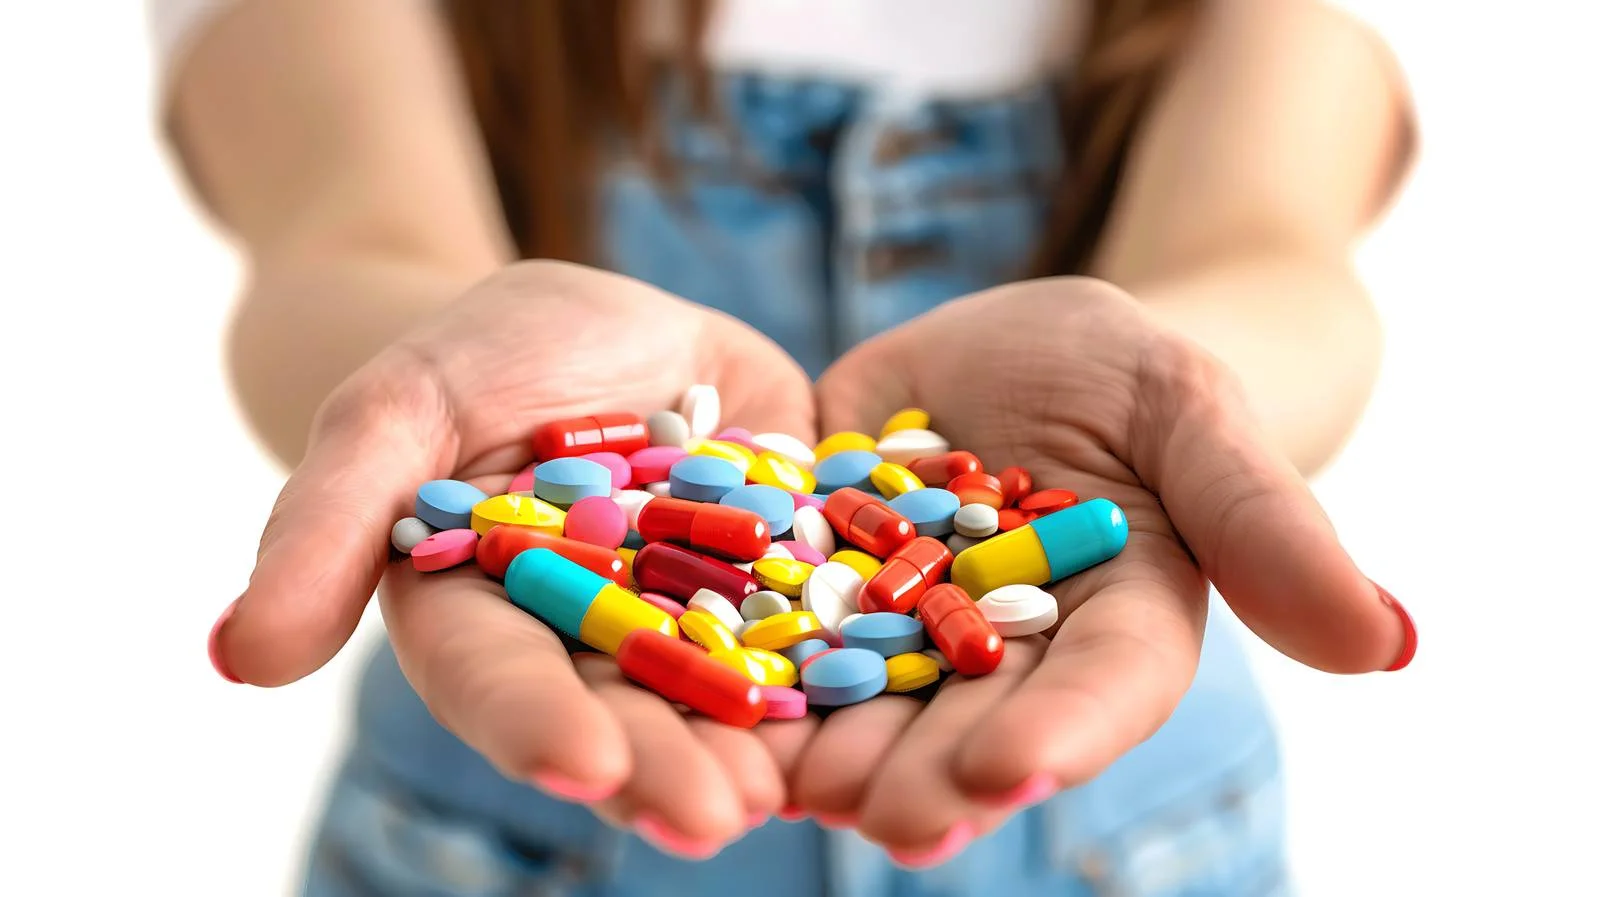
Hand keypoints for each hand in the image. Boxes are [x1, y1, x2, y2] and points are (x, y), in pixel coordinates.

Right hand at [209, 261, 819, 851]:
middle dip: (667, 763)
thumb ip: (325, 524)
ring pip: (729, 691)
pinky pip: (825, 620)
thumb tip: (236, 660)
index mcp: (493, 618)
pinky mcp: (790, 573)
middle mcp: (599, 642)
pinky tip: (880, 698)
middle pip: (629, 708)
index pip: (504, 681)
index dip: (537, 723)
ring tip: (794, 791)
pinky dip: (847, 660)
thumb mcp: (394, 410)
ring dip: (761, 745)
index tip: (580, 761)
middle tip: (712, 816)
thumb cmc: (476, 357)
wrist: (603, 323)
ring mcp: (701, 615)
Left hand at [797, 277, 1414, 860]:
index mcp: (1115, 623)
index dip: (1064, 732)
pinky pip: (778, 622)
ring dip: (830, 751)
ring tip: (788, 789)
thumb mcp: (1194, 414)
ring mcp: (905, 623)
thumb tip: (1392, 644)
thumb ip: (1266, 525)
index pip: (1104, 688)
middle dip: (933, 771)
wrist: (1019, 350)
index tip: (1015, 770)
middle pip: (976, 719)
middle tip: (888, 818)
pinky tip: (706, 698)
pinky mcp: (819, 576)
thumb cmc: (1131, 377)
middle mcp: (1007, 651)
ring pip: (869, 697)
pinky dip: (746, 662)